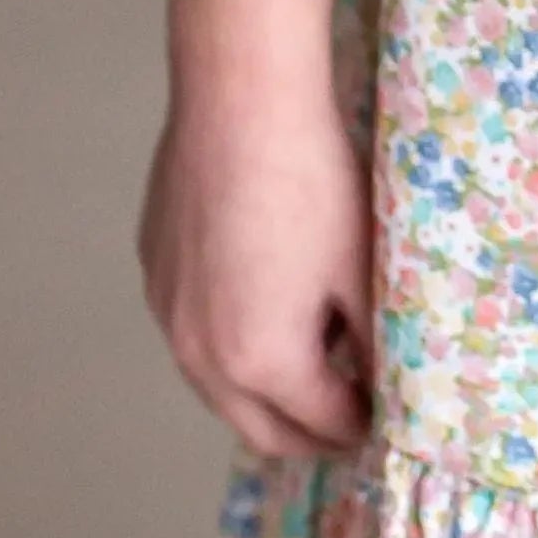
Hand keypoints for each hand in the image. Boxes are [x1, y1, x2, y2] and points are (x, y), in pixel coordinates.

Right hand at [140, 84, 372, 464]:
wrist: (241, 104)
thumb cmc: (313, 187)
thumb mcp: (359, 271)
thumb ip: (370, 343)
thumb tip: (385, 383)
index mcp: (260, 364)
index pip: (321, 427)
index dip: (361, 428)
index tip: (384, 418)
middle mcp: (199, 356)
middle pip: (259, 429)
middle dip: (308, 432)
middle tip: (349, 415)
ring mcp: (166, 315)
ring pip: (216, 386)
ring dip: (262, 392)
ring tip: (312, 361)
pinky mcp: (153, 272)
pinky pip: (193, 332)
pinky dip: (228, 341)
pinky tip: (261, 300)